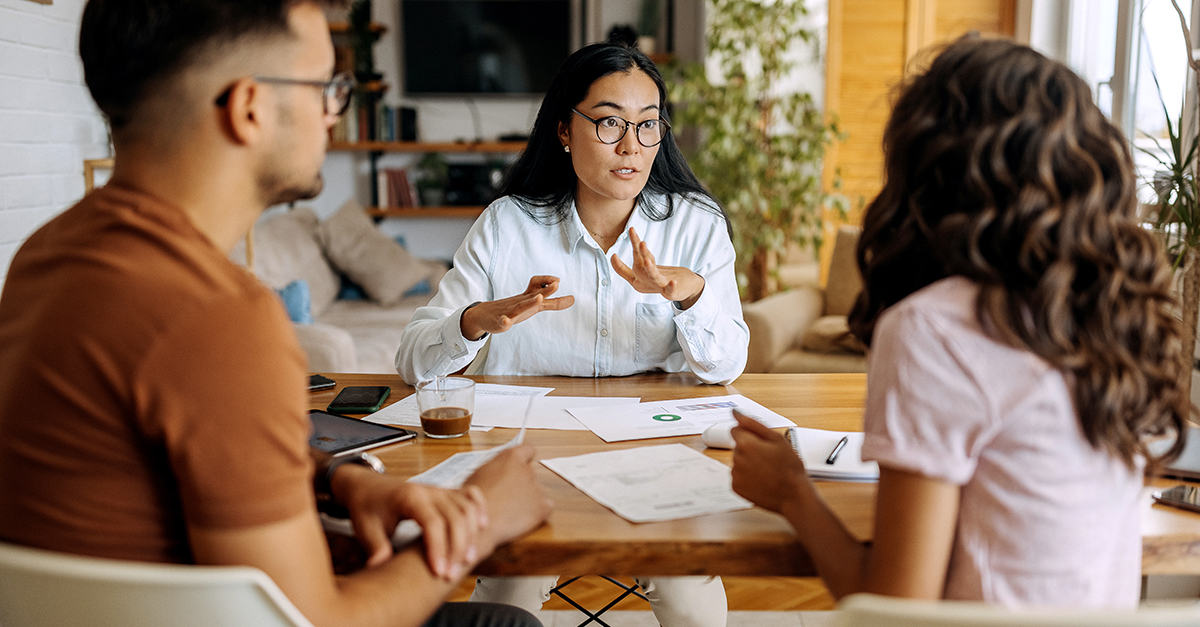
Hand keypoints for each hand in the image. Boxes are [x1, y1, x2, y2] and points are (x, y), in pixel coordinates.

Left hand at [331, 465, 485, 578]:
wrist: (367, 486)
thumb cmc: (367, 507)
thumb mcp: (365, 529)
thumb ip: (375, 548)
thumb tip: (379, 568)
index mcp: (409, 497)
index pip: (432, 523)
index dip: (438, 549)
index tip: (438, 572)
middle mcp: (428, 490)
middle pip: (455, 517)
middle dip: (458, 548)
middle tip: (451, 575)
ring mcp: (439, 489)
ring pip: (467, 508)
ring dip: (471, 535)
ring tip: (467, 560)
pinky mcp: (445, 492)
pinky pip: (470, 495)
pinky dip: (479, 509)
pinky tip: (482, 527)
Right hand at [460, 276, 574, 340]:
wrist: (485, 314)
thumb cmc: (513, 308)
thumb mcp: (534, 304)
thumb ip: (553, 303)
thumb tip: (573, 299)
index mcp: (528, 298)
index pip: (538, 286)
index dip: (548, 282)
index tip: (558, 281)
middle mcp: (520, 302)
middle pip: (534, 294)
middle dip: (546, 289)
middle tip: (557, 283)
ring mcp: (510, 311)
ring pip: (520, 306)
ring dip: (530, 302)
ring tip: (539, 298)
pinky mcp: (500, 322)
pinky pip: (502, 321)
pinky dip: (504, 321)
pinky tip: (506, 321)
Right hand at [463, 444, 551, 551]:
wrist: (478, 522)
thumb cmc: (472, 500)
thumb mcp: (478, 474)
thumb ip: (494, 468)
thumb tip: (497, 472)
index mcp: (511, 458)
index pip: (528, 449)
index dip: (526, 457)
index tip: (524, 463)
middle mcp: (527, 470)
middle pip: (530, 474)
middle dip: (521, 483)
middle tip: (507, 496)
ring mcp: (536, 488)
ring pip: (536, 491)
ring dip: (527, 498)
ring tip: (509, 510)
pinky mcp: (542, 507)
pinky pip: (545, 507)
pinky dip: (536, 512)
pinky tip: (521, 518)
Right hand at [610, 227, 704, 308]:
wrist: (682, 287)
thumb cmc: (661, 278)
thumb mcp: (644, 268)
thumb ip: (636, 258)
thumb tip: (613, 255)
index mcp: (638, 278)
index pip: (625, 271)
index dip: (617, 265)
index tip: (613, 255)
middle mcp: (646, 281)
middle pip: (640, 267)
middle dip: (640, 253)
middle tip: (640, 242)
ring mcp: (658, 285)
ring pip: (653, 276)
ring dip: (650, 268)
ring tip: (648, 260)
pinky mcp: (671, 291)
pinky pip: (670, 289)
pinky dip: (671, 286)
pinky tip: (673, 282)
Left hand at [730, 410, 809, 513]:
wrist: (793, 495)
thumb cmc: (789, 467)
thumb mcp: (776, 439)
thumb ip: (752, 423)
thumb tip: (735, 412)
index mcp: (746, 444)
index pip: (735, 430)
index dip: (749, 434)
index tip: (761, 443)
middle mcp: (737, 459)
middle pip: (737, 447)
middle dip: (750, 449)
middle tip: (769, 458)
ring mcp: (735, 474)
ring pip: (738, 461)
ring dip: (748, 463)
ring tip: (767, 471)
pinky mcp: (736, 487)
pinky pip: (738, 476)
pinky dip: (747, 477)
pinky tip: (761, 480)